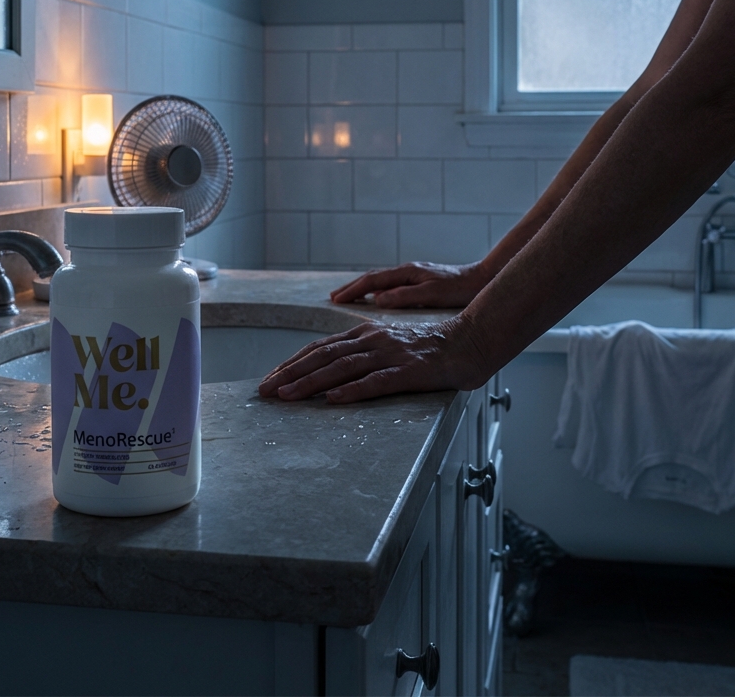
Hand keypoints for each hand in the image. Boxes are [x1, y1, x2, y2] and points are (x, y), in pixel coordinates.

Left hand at [257, 317, 486, 403]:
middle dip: (290, 374)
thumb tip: (331, 376)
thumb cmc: (429, 350)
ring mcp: (390, 354)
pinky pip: (377, 382)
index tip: (269, 380)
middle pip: (323, 357)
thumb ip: (362, 356)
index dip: (292, 364)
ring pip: (342, 368)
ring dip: (311, 383)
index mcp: (365, 335)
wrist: (469, 342)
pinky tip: (333, 400)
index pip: (319, 349)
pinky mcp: (409, 371)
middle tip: (264, 392)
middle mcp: (372, 340)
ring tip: (287, 397)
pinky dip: (352, 390)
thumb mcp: (388, 346)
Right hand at [330, 261, 489, 308]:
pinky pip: (391, 286)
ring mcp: (413, 276)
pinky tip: (376, 299)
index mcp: (407, 273)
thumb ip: (405, 296)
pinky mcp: (420, 282)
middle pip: (372, 278)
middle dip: (352, 288)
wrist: (483, 280)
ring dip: (362, 289)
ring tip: (348, 297)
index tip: (335, 299)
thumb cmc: (460, 288)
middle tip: (333, 297)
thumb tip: (378, 299)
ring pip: (381, 282)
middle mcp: (407, 272)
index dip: (352, 291)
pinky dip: (377, 291)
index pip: (372, 281)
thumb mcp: (432, 294)